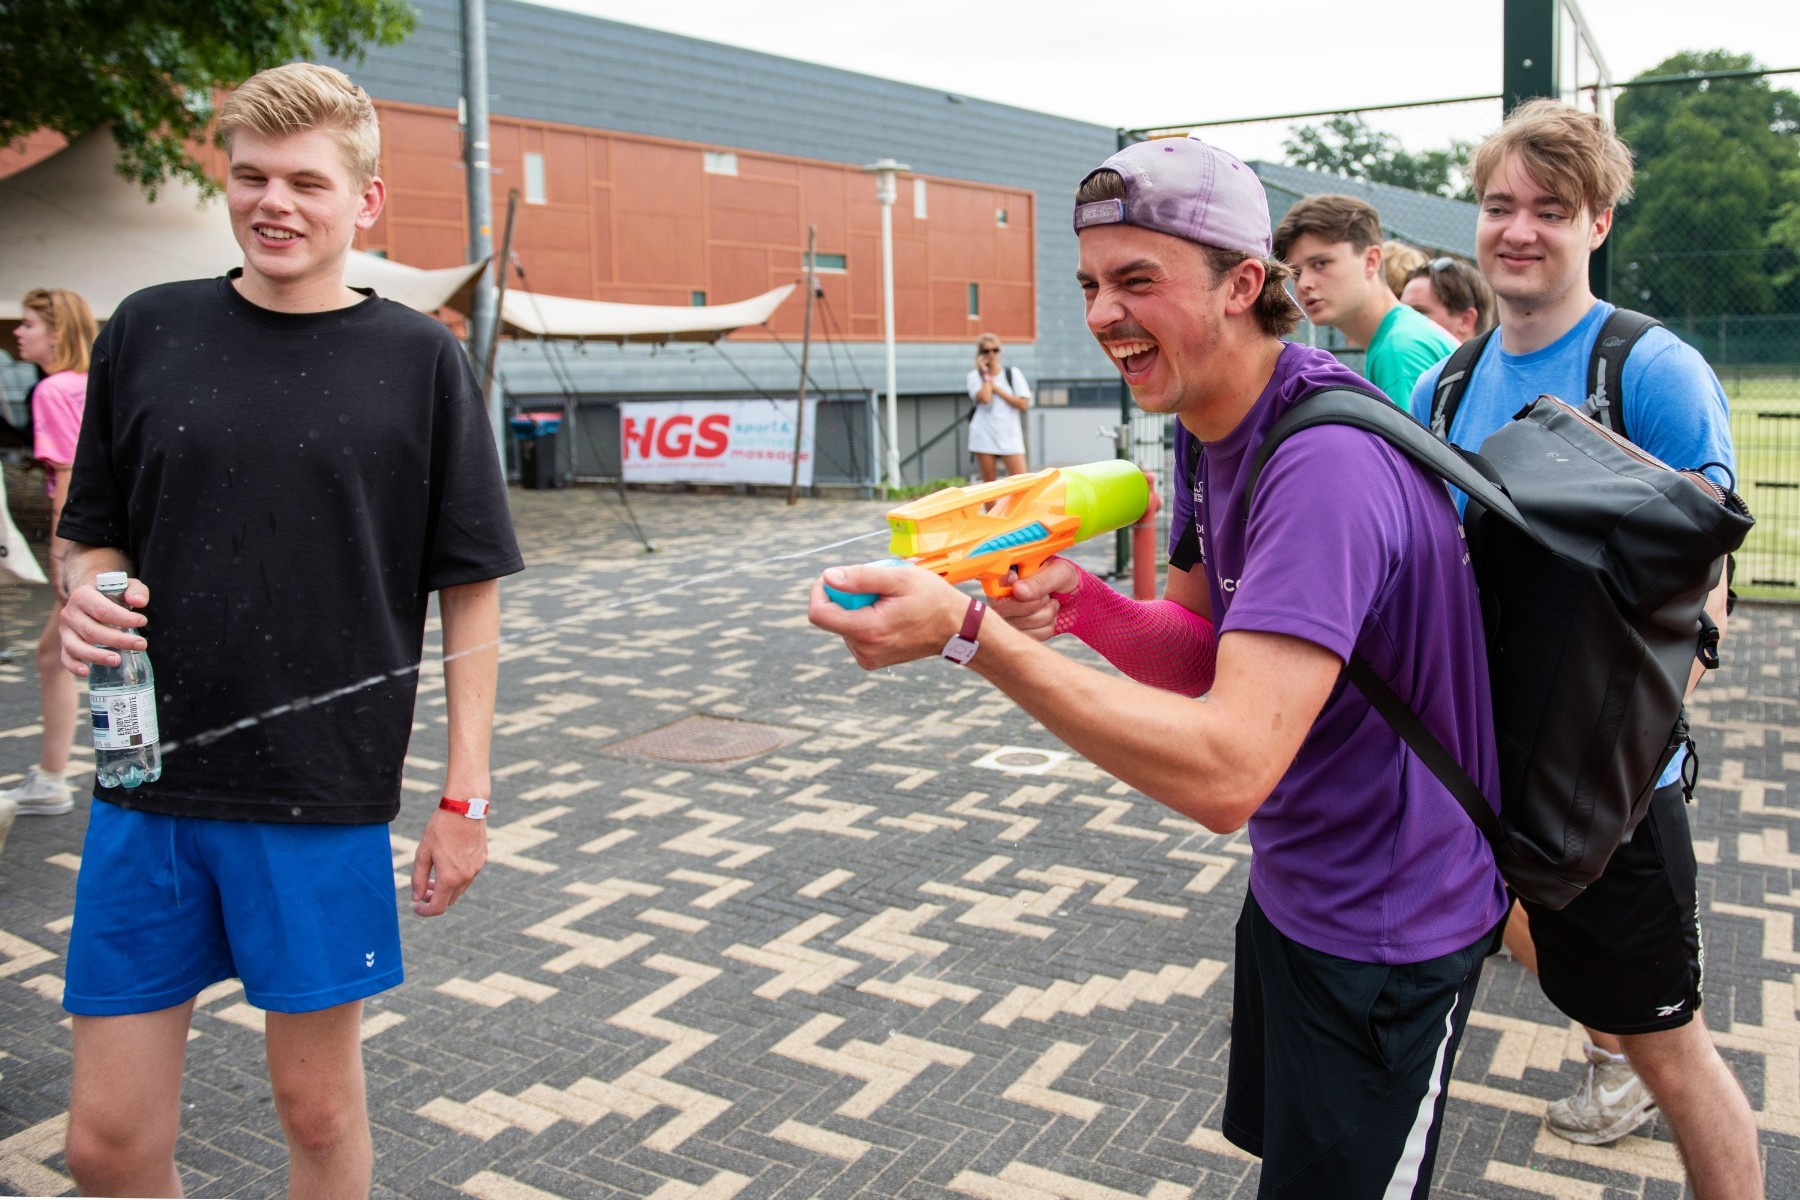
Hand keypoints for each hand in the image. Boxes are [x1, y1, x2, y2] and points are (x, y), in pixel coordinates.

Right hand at [58, 575, 149, 677]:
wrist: (91, 599)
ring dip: (97, 656)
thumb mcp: (125, 587)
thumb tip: (139, 602)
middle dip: (118, 640)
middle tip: (141, 644)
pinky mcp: (65, 644)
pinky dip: (73, 666)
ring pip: (76, 646)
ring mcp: (65, 631)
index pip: (103, 610)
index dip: (124, 618)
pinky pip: (66, 658)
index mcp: (82, 596)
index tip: (143, 621)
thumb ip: (136, 591)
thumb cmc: (111, 595)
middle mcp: (70, 613)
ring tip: (117, 660)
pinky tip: (86, 672)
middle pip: (92, 631)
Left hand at [411, 807, 487, 915]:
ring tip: (435, 874)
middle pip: (449, 900)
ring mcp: (476, 869)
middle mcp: (466, 877)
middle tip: (423, 889)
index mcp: (450, 878)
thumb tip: (417, 898)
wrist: (465, 807)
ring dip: (447, 887)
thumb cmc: (440, 828)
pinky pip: (468, 875)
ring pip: (460, 888)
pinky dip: (457, 876)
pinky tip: (450, 861)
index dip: (425, 911)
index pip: (438, 907)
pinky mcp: (482, 859)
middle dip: (435, 899)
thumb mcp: (423, 853)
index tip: (416, 908)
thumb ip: (419, 879)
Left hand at [808, 562, 968, 669]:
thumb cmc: (931, 599)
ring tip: (887, 601)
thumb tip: (828, 577)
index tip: (833, 577)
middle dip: (847, 596)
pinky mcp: (871, 659)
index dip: (819, 591)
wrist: (955, 627)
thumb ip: (860, 577)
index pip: (819, 614)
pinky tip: (888, 613)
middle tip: (877, 587)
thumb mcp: (898, 578)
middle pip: (832, 616)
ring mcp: (867, 658)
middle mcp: (864, 650)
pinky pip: (854, 633)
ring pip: (843, 623)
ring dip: (857, 607)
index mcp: (867, 631)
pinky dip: (864, 618)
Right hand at [991, 556, 1081, 641]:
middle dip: (1033, 604)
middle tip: (1048, 595)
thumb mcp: (1059, 572)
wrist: (1078, 600)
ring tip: (1052, 604)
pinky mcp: (1017, 632)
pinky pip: (1027, 637)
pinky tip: (1050, 618)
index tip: (1020, 581)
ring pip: (1017, 625)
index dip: (1008, 586)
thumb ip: (1040, 581)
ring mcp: (1007, 615)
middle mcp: (1002, 595)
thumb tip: (1017, 590)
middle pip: (1001, 608)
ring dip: (1044, 616)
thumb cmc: (1067, 580)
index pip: (993, 581)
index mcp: (1009, 573)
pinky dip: (1045, 629)